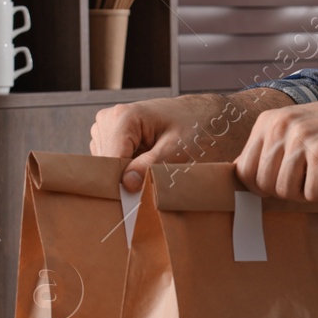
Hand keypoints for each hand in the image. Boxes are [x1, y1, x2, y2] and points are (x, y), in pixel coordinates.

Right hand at [91, 90, 290, 191]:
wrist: (211, 117)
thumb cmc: (199, 128)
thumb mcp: (178, 152)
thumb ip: (150, 168)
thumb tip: (126, 185)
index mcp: (124, 118)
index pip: (108, 161)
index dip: (120, 184)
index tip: (134, 201)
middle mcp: (110, 119)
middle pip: (106, 164)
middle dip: (126, 178)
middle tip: (152, 185)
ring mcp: (110, 127)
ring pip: (108, 165)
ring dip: (128, 174)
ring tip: (155, 169)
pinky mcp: (116, 136)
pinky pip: (114, 161)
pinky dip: (130, 168)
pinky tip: (149, 164)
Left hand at [235, 94, 317, 200]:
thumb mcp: (295, 130)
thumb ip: (270, 149)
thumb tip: (239, 178)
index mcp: (268, 121)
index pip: (243, 169)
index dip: (258, 187)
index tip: (277, 187)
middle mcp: (280, 126)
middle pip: (263, 184)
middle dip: (284, 192)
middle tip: (306, 180)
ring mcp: (302, 138)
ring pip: (285, 191)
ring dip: (306, 193)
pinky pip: (311, 194)